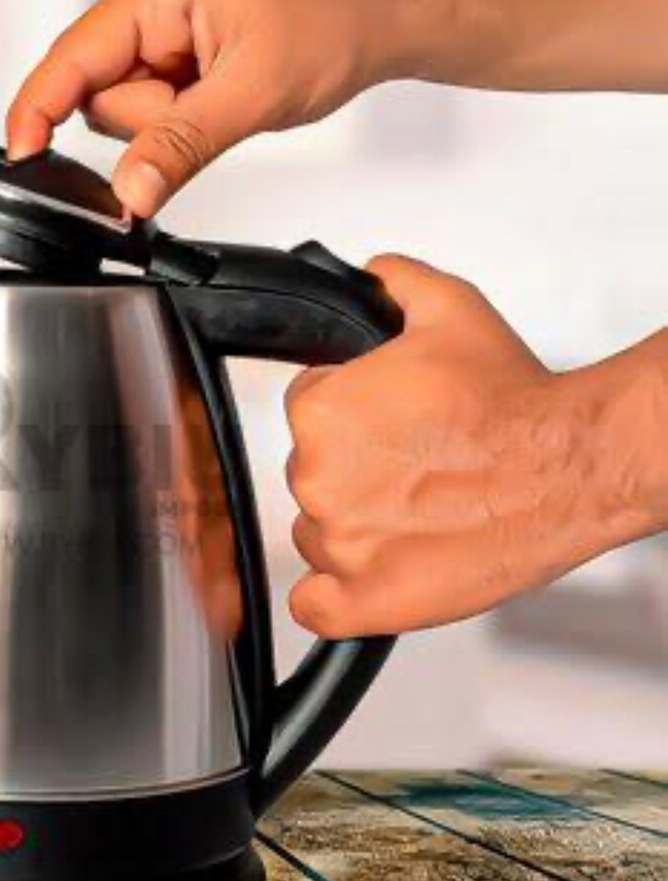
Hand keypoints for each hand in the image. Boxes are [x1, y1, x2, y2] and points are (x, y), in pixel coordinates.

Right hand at [7, 0, 394, 215]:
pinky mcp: (173, 65)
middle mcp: (144, 11)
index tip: (20, 163)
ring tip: (224, 102)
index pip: (67, 61)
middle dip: (146, 125)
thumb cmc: (328, 25)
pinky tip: (219, 106)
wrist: (377, 23)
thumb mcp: (252, 94)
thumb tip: (127, 193)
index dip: (35, 112)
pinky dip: (178, 128)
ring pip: (123, 117)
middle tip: (208, 110)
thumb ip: (179, 146)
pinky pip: (150, 118)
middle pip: (95, 99)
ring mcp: (157, 39)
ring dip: (167, 130)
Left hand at [285, 255, 650, 638]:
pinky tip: (370, 574)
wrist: (574, 463)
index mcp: (320, 412)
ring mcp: (342, 544)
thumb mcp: (448, 308)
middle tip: (415, 464)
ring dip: (356, 526)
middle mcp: (319, 478)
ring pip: (319, 535)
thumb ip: (392, 282)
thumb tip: (372, 273)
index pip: (307, 412)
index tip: (386, 423)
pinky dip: (336, 595)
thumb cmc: (515, 399)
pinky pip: (316, 606)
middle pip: (313, 475)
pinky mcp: (368, 600)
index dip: (350, 414)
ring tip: (420, 510)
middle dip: (354, 469)